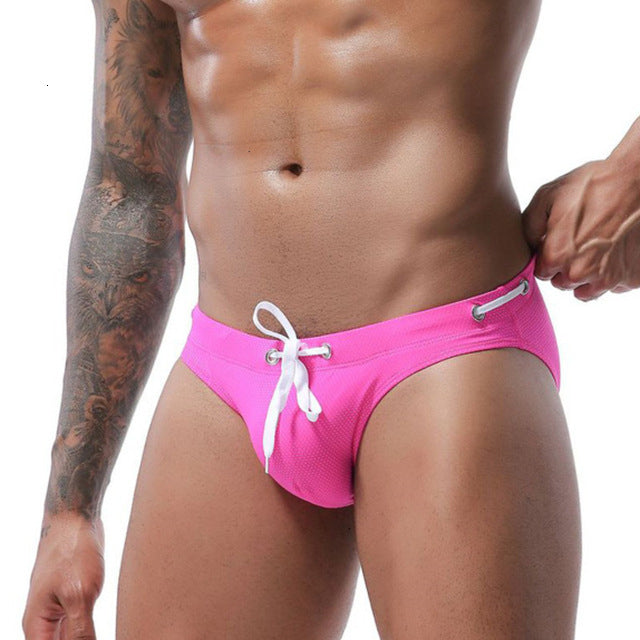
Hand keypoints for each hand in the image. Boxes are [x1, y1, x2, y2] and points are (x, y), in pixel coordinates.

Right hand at [22, 514, 104, 639]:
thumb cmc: (72, 549)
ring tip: (97, 631)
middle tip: (94, 633)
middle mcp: (44, 622)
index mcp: (37, 626)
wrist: (75, 517)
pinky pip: (78, 625)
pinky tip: (100, 631)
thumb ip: (80, 631)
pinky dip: (89, 631)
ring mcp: (58, 609)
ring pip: (69, 638)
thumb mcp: (80, 593)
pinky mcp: (73, 598)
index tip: (87, 638)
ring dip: (84, 638)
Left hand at [521, 155, 639, 300]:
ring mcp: (608, 278)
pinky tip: (614, 252)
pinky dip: (612, 274)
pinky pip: (614, 287)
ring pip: (587, 291)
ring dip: (587, 276)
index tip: (557, 243)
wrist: (635, 180)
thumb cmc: (593, 185)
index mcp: (556, 256)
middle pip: (563, 283)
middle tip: (578, 243)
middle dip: (565, 268)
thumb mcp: (547, 197)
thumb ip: (529, 227)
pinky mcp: (631, 278)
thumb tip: (528, 246)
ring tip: (594, 250)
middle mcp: (580, 272)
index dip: (548, 257)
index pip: (542, 273)